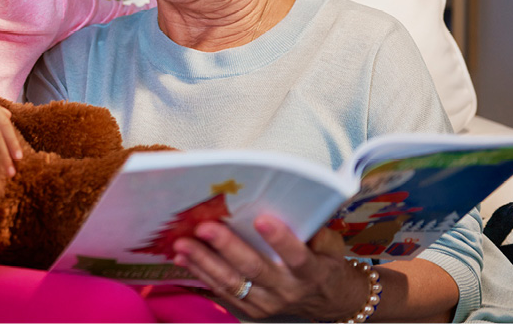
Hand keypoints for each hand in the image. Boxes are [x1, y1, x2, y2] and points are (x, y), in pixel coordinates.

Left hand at [172, 216, 368, 320]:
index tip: (261, 218)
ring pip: (232, 283)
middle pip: (255, 269)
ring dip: (204, 262)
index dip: (280, 239)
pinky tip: (182, 258)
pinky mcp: (251, 310)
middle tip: (204, 227)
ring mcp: (267, 303)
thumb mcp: (331, 245)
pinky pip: (223, 291)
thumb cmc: (325, 262)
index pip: (297, 257)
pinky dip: (200, 274)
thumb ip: (315, 229)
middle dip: (227, 247)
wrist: (327, 300)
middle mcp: (288, 290)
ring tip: (181, 244)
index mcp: (312, 272)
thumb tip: (291, 203)